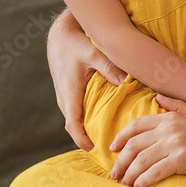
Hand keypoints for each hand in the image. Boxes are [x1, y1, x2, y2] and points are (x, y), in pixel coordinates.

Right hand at [47, 10, 126, 150]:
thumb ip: (109, 67)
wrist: (59, 36)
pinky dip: (84, 119)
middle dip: (86, 139)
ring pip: (74, 120)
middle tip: (106, 149)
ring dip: (85, 130)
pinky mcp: (67, 93)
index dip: (81, 139)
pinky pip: (75, 112)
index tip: (94, 149)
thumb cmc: (75, 43)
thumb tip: (126, 83)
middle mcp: (65, 98)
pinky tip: (100, 120)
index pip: (72, 124)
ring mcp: (64, 96)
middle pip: (73, 126)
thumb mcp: (93, 53)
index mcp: (70, 93)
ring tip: (106, 139)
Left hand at [110, 95, 185, 186]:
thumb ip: (177, 105)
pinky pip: (155, 171)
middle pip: (135, 144)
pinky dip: (143, 180)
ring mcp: (176, 144)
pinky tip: (138, 186)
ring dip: (129, 173)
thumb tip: (158, 97)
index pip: (137, 125)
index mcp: (171, 118)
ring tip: (124, 183)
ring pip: (142, 159)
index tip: (113, 148)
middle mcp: (171, 129)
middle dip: (121, 160)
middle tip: (115, 173)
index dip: (121, 137)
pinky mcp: (182, 160)